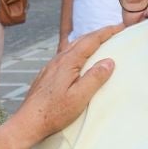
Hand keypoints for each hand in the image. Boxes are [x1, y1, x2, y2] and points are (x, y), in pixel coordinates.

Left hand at [16, 27, 119, 142]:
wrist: (28, 122)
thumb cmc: (53, 113)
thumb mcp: (79, 97)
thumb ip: (95, 78)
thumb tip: (109, 61)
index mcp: (67, 63)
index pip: (90, 41)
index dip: (106, 32)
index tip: (120, 26)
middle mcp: (57, 61)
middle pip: (80, 40)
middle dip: (98, 34)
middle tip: (113, 32)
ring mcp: (50, 68)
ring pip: (71, 48)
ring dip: (86, 42)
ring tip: (98, 43)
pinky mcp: (46, 76)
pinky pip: (64, 57)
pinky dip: (76, 52)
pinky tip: (78, 60)